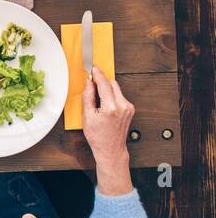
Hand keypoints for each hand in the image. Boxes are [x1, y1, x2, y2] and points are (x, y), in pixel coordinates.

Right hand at [81, 68, 134, 194]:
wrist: (110, 149)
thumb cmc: (98, 136)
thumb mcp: (87, 116)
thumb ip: (88, 97)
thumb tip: (89, 83)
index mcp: (111, 107)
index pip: (104, 84)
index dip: (97, 74)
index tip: (93, 68)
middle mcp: (123, 106)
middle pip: (112, 84)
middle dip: (101, 82)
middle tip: (91, 85)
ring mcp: (128, 108)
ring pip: (116, 89)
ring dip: (106, 89)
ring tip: (97, 99)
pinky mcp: (130, 110)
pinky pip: (119, 96)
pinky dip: (111, 96)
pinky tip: (104, 104)